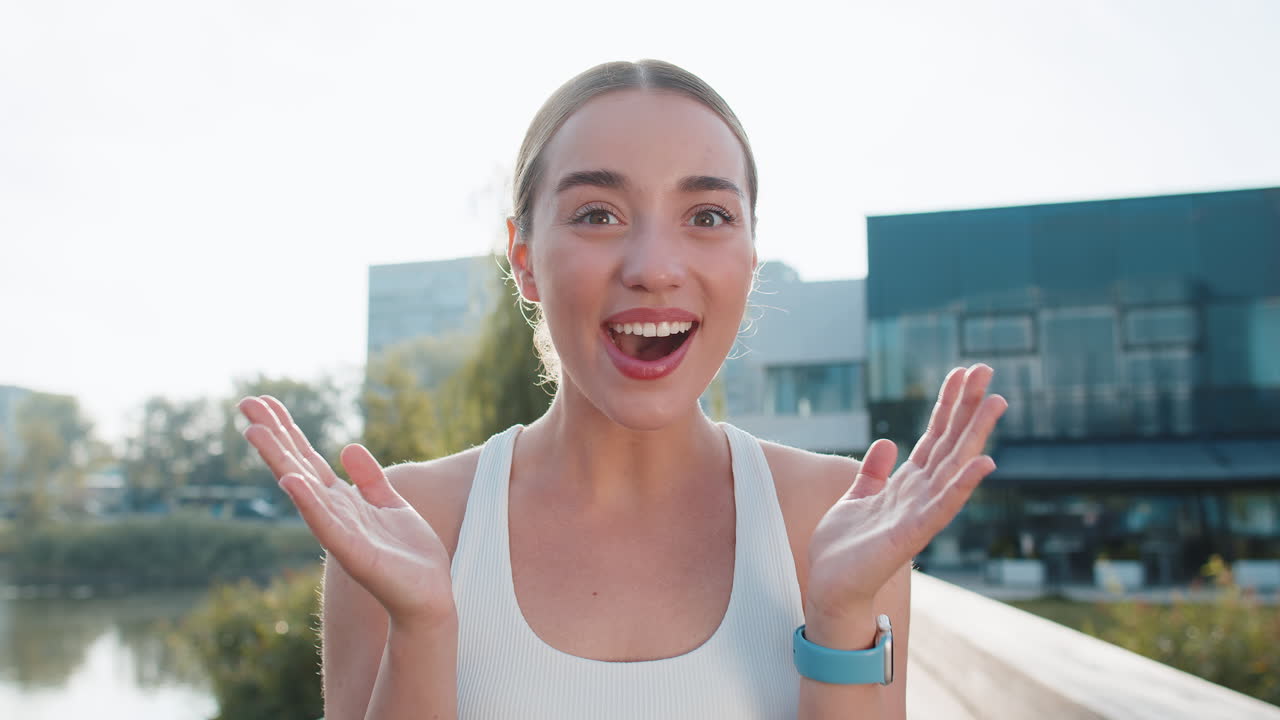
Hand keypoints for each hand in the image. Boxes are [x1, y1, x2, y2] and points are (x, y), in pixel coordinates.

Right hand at [239, 395, 454, 627]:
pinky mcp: (355, 553)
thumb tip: (348, 447)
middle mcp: (334, 513)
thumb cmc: (409, 555)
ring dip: (280, 460)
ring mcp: (341, 532)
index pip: (309, 458)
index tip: (263, 402)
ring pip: (304, 489)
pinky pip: (327, 525)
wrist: (429, 596)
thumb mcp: (391, 504)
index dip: (287, 430)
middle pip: (298, 465)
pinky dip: (309, 503)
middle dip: (273, 435)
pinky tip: (292, 481)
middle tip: (245, 402)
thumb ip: (370, 479)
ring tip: (255, 431)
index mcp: (343, 501)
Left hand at [806, 364, 1007, 624]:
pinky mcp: (911, 535)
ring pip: (953, 466)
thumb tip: (888, 441)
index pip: (934, 437)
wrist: (831, 588)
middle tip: (986, 369)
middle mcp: (920, 495)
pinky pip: (942, 506)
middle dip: (967, 406)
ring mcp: (919, 514)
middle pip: (950, 442)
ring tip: (995, 401)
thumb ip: (874, 471)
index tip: (962, 372)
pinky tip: (984, 462)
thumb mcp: (857, 497)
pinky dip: (963, 484)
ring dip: (975, 435)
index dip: (948, 404)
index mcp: (908, 485)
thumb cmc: (846, 548)